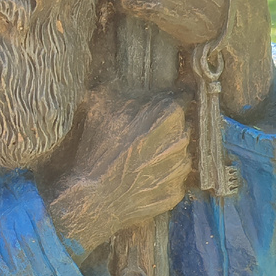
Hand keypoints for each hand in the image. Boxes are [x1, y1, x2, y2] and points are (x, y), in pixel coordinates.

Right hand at [48, 90, 190, 257]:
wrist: (92, 198)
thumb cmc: (95, 150)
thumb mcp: (99, 104)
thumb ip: (118, 86)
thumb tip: (120, 77)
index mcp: (168, 113)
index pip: (184, 94)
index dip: (174, 95)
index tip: (169, 96)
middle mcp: (182, 139)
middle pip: (182, 125)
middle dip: (166, 125)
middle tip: (144, 131)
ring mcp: (180, 169)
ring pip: (180, 153)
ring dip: (165, 152)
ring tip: (140, 158)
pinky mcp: (175, 193)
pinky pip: (173, 179)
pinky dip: (162, 177)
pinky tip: (141, 178)